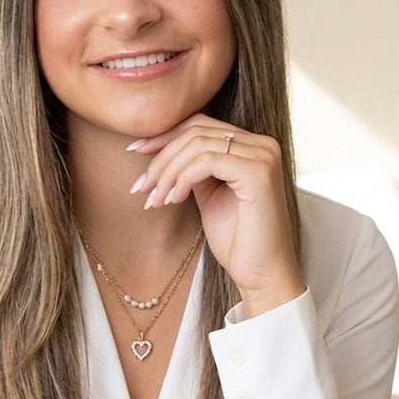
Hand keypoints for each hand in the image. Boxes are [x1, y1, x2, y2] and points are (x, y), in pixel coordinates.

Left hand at [128, 114, 304, 315]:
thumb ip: (193, 168)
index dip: (165, 135)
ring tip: (155, 201)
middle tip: (141, 188)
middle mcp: (262, 144)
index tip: (135, 152)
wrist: (260, 274)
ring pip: (197, 145)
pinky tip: (173, 200)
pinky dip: (183, 179)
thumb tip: (157, 149)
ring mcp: (263, 156)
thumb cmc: (236, 239)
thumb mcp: (208, 194)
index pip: (200, 124)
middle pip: (196, 131)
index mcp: (252, 145)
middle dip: (160, 158)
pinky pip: (207, 161)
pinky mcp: (259, 173)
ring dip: (167, 173)